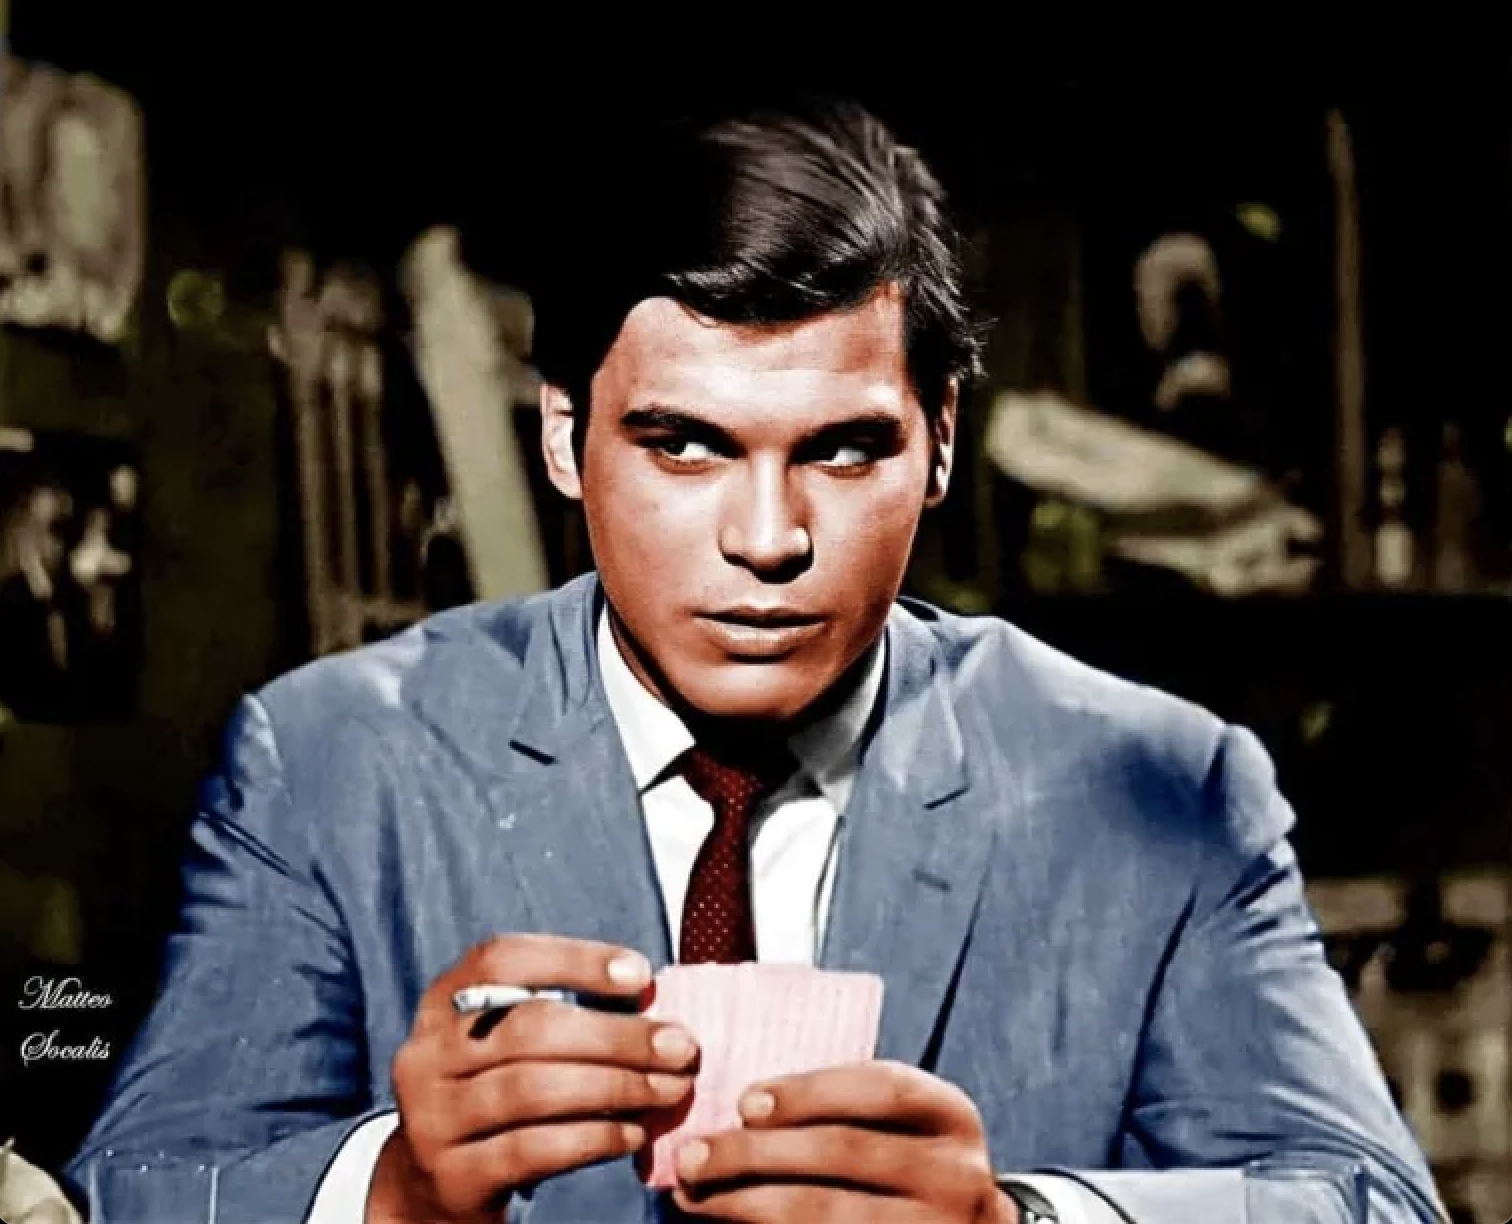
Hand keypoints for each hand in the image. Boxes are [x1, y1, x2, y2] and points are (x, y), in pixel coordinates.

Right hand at [366, 934, 698, 1223]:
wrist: (434, 1186)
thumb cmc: (496, 1093)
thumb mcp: (505, 1044)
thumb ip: (561, 1013)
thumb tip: (652, 1002)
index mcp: (442, 1003)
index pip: (502, 960)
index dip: (573, 959)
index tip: (641, 974)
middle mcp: (426, 1055)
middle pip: (529, 1029)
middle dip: (616, 1035)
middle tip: (680, 1046)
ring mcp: (432, 1120)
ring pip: (534, 1089)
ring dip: (616, 1086)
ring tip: (669, 1089)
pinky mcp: (454, 1177)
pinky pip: (534, 1150)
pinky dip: (593, 1138)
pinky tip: (633, 1134)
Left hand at [670, 1059, 1015, 1222]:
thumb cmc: (908, 1163)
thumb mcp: (898, 1125)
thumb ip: (842, 1108)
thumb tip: (740, 1106)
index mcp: (951, 1116)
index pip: (882, 1089)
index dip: (810, 1092)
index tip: (744, 1102)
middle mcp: (956, 1175)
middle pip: (844, 1152)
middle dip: (757, 1152)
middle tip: (692, 1154)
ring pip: (827, 1212)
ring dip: (746, 1202)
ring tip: (692, 1194)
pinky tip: (728, 1222)